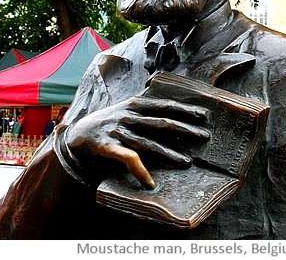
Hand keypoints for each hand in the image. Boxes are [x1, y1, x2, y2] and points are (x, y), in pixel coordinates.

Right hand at [65, 96, 209, 188]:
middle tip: (205, 136)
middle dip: (185, 129)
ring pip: (149, 143)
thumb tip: (176, 106)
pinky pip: (127, 160)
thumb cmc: (111, 121)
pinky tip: (150, 182)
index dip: (185, 109)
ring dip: (169, 153)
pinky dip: (140, 171)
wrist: (80, 133)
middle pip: (162, 123)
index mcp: (135, 104)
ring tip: (187, 162)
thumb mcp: (128, 107)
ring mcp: (119, 131)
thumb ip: (149, 106)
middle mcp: (128, 116)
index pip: (164, 105)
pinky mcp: (108, 147)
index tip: (204, 114)